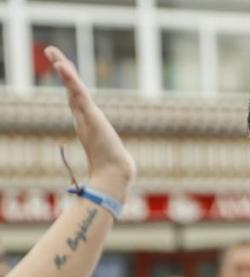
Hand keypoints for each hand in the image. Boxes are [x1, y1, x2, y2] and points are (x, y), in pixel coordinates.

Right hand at [45, 46, 135, 199]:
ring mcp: (85, 116)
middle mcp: (82, 117)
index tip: (63, 67)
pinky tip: (63, 66)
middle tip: (51, 50)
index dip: (69, 82)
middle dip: (62, 68)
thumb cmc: (113, 166)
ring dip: (64, 69)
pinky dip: (70, 80)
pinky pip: (78, 94)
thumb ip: (107, 151)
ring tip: (53, 52)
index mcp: (86, 122)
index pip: (76, 97)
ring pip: (72, 87)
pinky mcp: (90, 117)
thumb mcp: (109, 152)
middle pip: (70, 88)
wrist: (115, 173)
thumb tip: (118, 162)